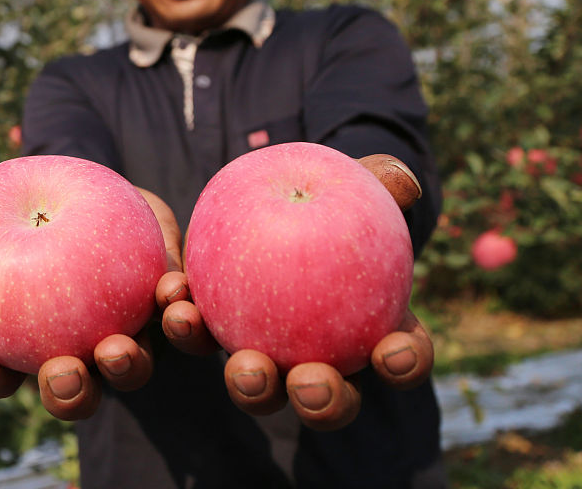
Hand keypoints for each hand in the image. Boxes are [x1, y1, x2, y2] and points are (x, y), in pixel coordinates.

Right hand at [0, 186, 182, 420]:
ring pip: (130, 371)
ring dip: (124, 367)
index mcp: (33, 340)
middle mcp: (83, 353)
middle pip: (72, 392)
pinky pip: (183, 330)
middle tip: (62, 373)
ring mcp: (132, 342)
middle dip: (66, 394)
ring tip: (117, 351)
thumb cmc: (45, 208)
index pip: (1, 372)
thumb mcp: (11, 204)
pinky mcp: (176, 319)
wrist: (114, 196)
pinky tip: (174, 294)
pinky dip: (181, 319)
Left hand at [158, 154, 435, 430]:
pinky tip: (177, 304)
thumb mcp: (355, 182)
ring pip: (258, 388)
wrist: (259, 194)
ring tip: (245, 369)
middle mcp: (316, 359)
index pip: (400, 357)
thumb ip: (380, 179)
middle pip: (326, 399)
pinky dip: (187, 324)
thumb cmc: (326, 194)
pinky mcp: (207, 330)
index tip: (393, 353)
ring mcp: (260, 353)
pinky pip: (196, 334)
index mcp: (371, 330)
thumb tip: (404, 182)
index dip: (405, 363)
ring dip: (252, 387)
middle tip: (309, 383)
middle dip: (323, 403)